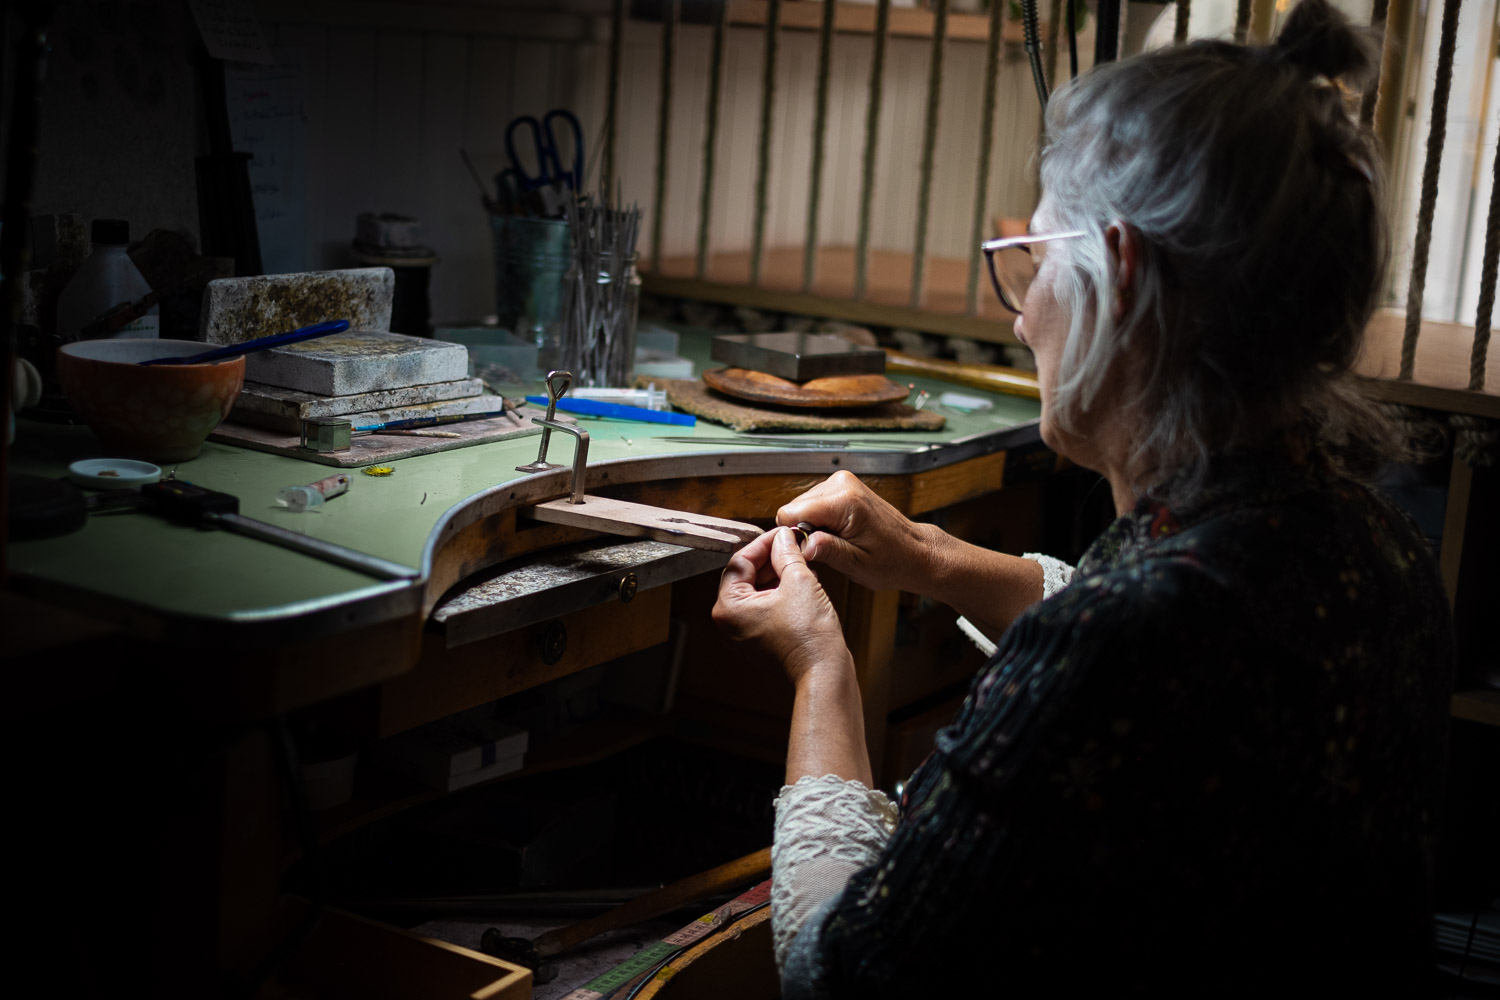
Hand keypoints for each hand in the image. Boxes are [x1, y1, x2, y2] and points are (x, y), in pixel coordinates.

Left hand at [712, 526, 851, 686]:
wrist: (825, 673)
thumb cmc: (809, 637)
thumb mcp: (798, 581)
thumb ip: (786, 554)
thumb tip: (783, 538)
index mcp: (728, 608)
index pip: (740, 562)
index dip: (764, 543)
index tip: (782, 534)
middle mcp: (729, 624)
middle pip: (746, 577)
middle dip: (771, 559)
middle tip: (793, 545)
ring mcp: (743, 635)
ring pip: (757, 592)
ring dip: (778, 575)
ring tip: (801, 563)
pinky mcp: (760, 642)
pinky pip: (765, 609)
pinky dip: (780, 594)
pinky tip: (801, 583)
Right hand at [775, 471, 936, 593]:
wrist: (914, 550)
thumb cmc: (892, 560)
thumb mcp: (857, 564)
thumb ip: (827, 551)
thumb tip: (801, 544)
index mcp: (844, 502)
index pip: (789, 513)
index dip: (795, 536)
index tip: (812, 550)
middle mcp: (841, 484)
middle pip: (794, 508)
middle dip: (805, 531)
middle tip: (832, 548)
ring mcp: (842, 482)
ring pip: (802, 506)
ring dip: (814, 526)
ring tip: (840, 541)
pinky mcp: (842, 485)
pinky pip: (814, 504)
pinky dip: (821, 520)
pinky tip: (840, 532)